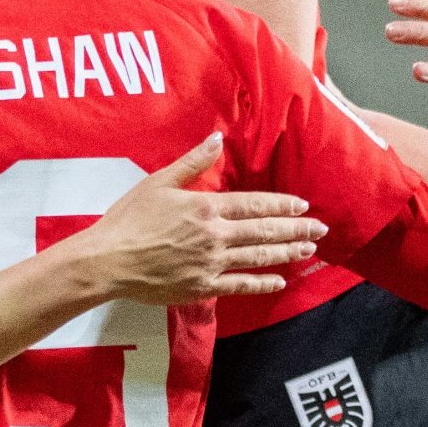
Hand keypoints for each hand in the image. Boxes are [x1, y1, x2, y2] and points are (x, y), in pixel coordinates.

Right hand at [76, 139, 326, 304]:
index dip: (282, 204)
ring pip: (259, 256)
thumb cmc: (128, 219)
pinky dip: (262, 283)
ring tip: (309, 250)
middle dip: (296, 229)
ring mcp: (211, 263)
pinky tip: (280, 280)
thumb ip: (192, 163)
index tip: (303, 205)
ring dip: (288, 252)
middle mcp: (215, 235)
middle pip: (265, 231)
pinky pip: (240, 286)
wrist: (107, 261)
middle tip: (321, 229)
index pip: (255, 204)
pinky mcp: (202, 287)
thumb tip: (216, 139)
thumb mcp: (158, 182)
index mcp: (206, 207)